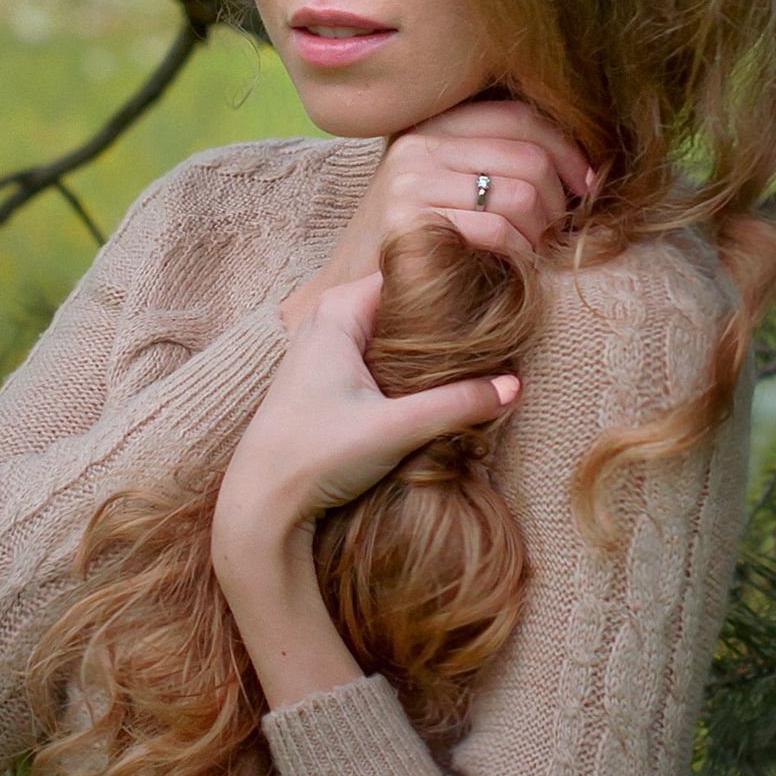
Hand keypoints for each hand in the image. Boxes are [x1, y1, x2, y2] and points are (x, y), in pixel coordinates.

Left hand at [221, 270, 520, 564]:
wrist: (260, 503)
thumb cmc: (314, 457)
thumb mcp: (395, 429)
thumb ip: (458, 404)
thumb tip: (515, 386)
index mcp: (338, 309)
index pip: (410, 272)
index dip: (454, 280)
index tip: (496, 293)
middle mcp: (328, 318)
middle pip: (404, 301)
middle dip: (447, 315)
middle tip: (496, 331)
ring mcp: (325, 348)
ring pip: (392, 331)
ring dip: (429, 345)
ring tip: (477, 356)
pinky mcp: (327, 379)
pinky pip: (379, 354)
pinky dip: (408, 363)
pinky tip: (437, 383)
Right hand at [279, 96, 597, 334]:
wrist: (355, 290)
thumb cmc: (421, 242)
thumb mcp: (455, 185)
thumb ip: (499, 161)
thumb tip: (586, 164)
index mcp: (433, 125)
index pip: (520, 116)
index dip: (567, 149)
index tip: (587, 185)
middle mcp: (418, 144)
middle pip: (528, 156)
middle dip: (559, 199)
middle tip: (560, 230)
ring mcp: (409, 181)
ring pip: (520, 193)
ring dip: (542, 229)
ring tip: (536, 247)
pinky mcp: (409, 222)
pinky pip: (496, 229)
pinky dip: (520, 251)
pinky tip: (518, 263)